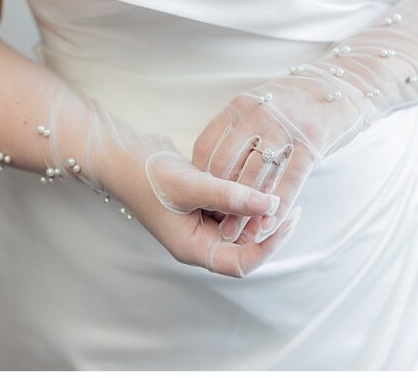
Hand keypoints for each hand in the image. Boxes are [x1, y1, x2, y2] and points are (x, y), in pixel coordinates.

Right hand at [107, 144, 301, 276]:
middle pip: (247, 244)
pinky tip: (260, 177)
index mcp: (195, 249)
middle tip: (291, 202)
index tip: (286, 220)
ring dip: (260, 209)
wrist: (126, 155)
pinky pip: (235, 206)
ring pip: (244, 223)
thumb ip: (231, 197)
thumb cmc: (150, 177)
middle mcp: (202, 240)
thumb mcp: (192, 186)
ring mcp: (205, 222)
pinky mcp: (207, 204)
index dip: (268, 246)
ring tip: (278, 187)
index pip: (241, 263)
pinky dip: (248, 196)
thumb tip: (271, 205)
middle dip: (268, 225)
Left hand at [194, 0, 417, 244]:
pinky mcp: (313, 142)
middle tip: (214, 227)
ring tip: (238, 236)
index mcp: (242, 104)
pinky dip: (277, 207)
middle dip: (218, 200)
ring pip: (255, 178)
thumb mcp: (264, 102)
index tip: (201, 201)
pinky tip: (270, 226)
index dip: (200, 178)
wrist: (348, 83)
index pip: (207, 146)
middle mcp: (259, 114)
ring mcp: (286, 128)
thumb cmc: (301, 99)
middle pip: (226, 166)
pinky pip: (290, 181)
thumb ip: (240, 128)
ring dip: (244, 212)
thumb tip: (214, 166)